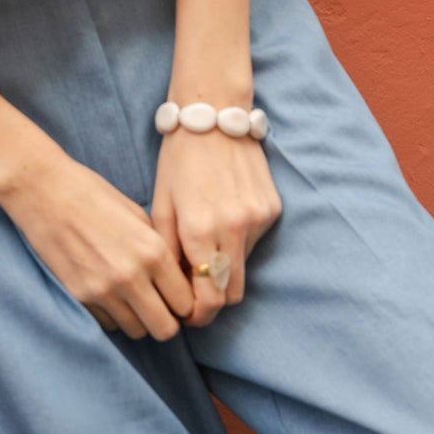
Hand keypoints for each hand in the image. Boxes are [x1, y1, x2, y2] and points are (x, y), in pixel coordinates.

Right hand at [1, 150, 194, 340]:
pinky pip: (108, 324)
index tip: (176, 298)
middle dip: (166, 320)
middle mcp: (132, 276)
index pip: (185, 303)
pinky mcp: (79, 296)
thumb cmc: (92, 195)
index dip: (184, 304)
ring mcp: (103, 290)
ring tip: (130, 299)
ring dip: (138, 319)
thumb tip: (175, 280)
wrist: (43, 190)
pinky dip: (112, 316)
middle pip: (166, 329)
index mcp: (153, 251)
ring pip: (136, 331)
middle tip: (158, 307)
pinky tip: (107, 294)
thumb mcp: (138, 215)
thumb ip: (159, 249)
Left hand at [151, 128, 281, 327]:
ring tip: (206, 242)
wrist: (213, 117)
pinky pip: (256, 242)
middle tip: (196, 292)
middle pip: (232, 294)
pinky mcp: (272, 209)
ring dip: (226, 266)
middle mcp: (233, 229)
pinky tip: (225, 216)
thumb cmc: (178, 162)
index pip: (208, 299)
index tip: (188, 315)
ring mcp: (257, 219)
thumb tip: (175, 293)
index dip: (198, 315)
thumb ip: (168, 253)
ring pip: (245, 267)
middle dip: (214, 300)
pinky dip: (240, 241)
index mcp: (198, 231)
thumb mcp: (161, 207)